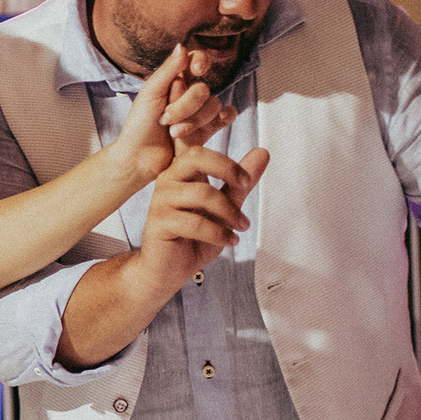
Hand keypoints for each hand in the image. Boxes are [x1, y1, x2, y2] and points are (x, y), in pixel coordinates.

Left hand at [112, 45, 237, 183]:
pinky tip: (217, 122)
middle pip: (203, 90)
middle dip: (185, 107)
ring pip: (214, 105)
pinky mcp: (207, 128)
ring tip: (174, 133)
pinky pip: (227, 115)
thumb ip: (168, 70)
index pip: (196, 60)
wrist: (140, 158)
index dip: (200, 62)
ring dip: (194, 121)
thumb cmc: (139, 125)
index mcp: (174, 80)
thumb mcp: (150, 94)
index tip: (195, 71)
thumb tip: (182, 45)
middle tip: (165, 120)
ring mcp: (199, 111)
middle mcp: (188, 93)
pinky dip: (224, 117)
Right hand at [132, 143, 270, 294]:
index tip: (246, 178)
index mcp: (182, 173)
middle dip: (228, 169)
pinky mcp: (159, 223)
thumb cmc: (192, 239)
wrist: (167, 270)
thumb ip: (239, 183)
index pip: (199, 149)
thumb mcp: (224, 208)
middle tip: (246, 185)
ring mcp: (161, 201)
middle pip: (197, 157)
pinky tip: (229, 241)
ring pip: (203, 194)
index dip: (223, 155)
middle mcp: (168, 181)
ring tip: (241, 226)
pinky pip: (196, 223)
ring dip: (230, 212)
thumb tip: (262, 153)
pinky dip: (219, 233)